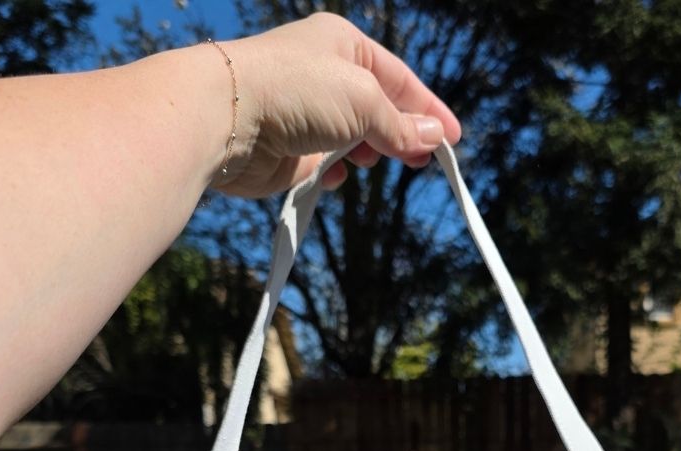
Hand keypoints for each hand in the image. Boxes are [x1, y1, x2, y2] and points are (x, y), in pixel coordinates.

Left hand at [202, 12, 461, 198]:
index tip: (453, 140)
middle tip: (419, 161)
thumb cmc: (295, 91)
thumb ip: (400, 126)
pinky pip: (324, 164)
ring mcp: (304, 114)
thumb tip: (433, 140)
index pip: (399, 79)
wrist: (227, 118)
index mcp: (344, 45)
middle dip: (400, 134)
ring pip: (352, 138)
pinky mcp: (288, 150)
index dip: (428, 110)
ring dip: (367, 152)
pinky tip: (338, 174)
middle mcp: (323, 76)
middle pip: (377, 110)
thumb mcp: (364, 102)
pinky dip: (336, 170)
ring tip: (372, 161)